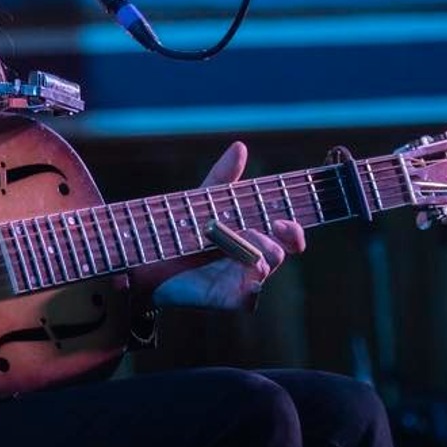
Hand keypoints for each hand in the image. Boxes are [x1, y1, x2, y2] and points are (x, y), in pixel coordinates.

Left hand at [153, 141, 305, 309]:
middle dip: (279, 238)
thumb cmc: (184, 225)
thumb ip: (224, 175)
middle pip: (283, 250)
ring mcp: (242, 279)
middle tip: (271, 225)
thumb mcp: (206, 199)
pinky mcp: (226, 298)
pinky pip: (250, 301)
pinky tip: (250, 281)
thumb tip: (240, 146)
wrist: (151, 255)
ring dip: (257, 252)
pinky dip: (252, 291)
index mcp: (254, 233)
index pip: (288, 234)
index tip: (285, 221)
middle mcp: (253, 258)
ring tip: (237, 242)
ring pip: (267, 269)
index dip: (294, 230)